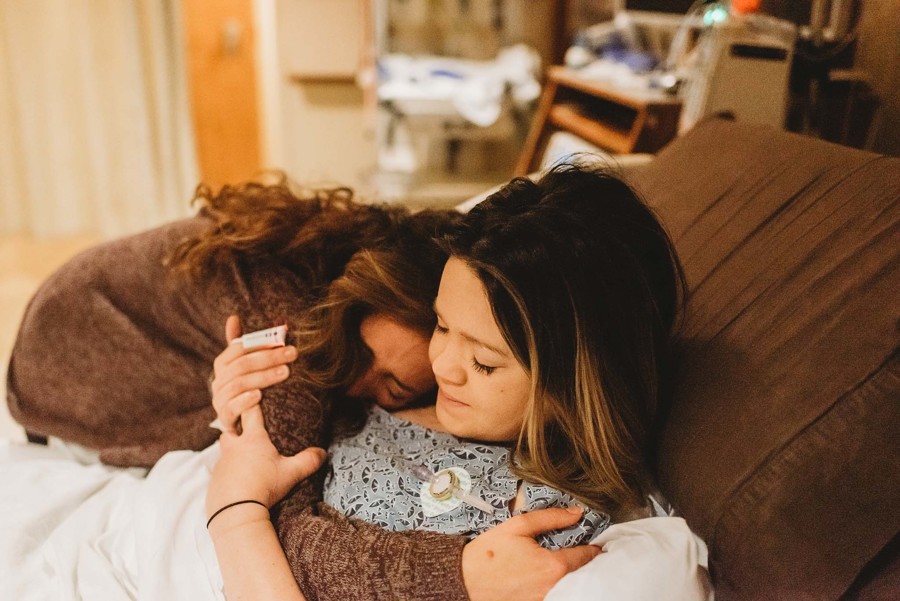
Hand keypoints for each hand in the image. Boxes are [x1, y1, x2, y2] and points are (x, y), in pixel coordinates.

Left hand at [206, 403, 326, 516]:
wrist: (235, 513)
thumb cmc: (263, 488)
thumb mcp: (291, 474)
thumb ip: (308, 461)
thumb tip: (323, 453)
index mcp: (252, 440)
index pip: (251, 411)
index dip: (254, 401)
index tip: (257, 394)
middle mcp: (233, 448)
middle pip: (229, 428)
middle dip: (236, 425)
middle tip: (245, 430)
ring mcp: (221, 465)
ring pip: (224, 451)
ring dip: (232, 452)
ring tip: (243, 460)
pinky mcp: (214, 482)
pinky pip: (220, 473)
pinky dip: (228, 474)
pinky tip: (237, 482)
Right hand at [211, 315, 297, 432]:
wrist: (243, 421)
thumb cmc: (249, 386)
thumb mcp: (247, 365)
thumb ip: (245, 343)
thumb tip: (233, 317)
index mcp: (223, 364)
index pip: (239, 348)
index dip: (260, 342)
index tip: (282, 339)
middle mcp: (218, 380)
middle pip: (242, 365)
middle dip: (269, 358)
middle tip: (292, 353)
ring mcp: (220, 400)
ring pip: (238, 385)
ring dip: (263, 377)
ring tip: (285, 372)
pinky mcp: (225, 418)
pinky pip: (231, 408)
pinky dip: (244, 401)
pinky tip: (259, 396)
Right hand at [461, 507, 601, 600]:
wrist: (464, 581)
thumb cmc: (489, 553)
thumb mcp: (519, 526)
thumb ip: (551, 518)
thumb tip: (577, 512)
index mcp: (553, 566)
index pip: (586, 556)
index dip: (594, 546)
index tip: (597, 542)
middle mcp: (554, 587)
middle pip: (583, 574)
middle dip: (586, 562)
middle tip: (585, 551)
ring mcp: (545, 600)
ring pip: (572, 586)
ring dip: (574, 575)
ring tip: (569, 563)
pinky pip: (556, 595)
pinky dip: (560, 586)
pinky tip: (550, 576)